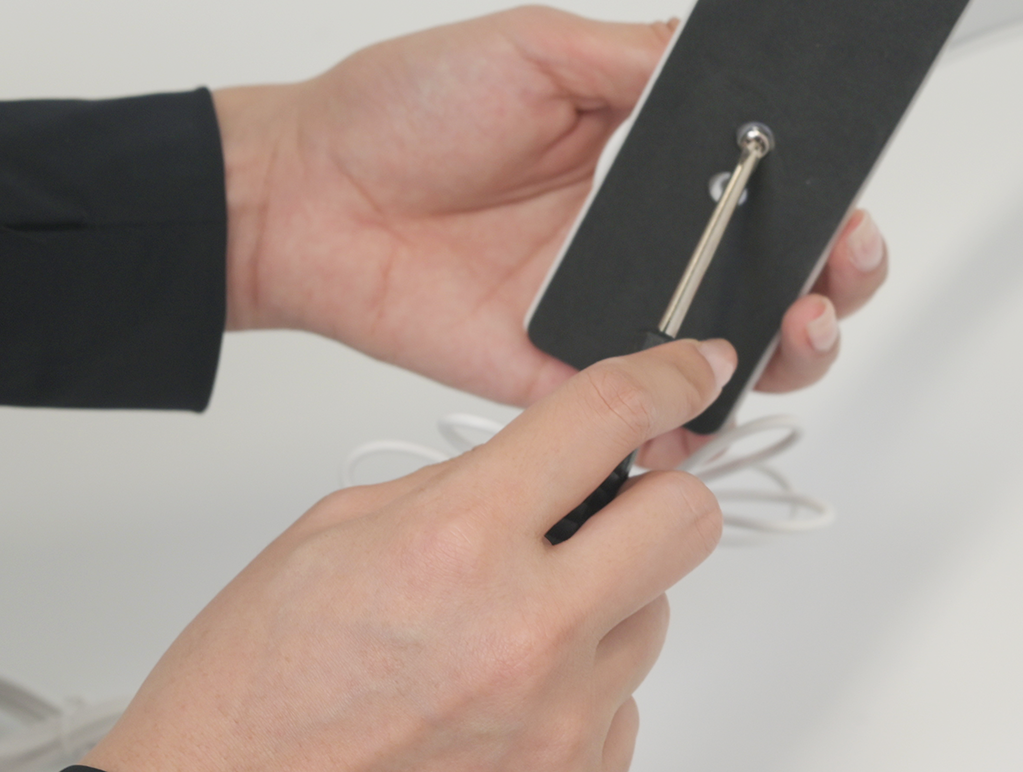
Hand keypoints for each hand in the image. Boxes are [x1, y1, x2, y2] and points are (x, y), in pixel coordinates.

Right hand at [86, 338, 737, 771]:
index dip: (667, 378)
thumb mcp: (345, 529)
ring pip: (656, 616)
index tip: (690, 371)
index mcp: (462, 541)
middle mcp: (528, 635)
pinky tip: (509, 690)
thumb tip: (555, 461)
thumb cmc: (258, 684)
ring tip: (513, 623)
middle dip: (659, 497)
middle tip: (603, 508)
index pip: (609, 420)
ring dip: (609, 601)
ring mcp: (557, 724)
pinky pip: (626, 702)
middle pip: (687, 520)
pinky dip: (585, 684)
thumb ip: (468, 482)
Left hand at [214, 7, 887, 455]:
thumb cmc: (405, 108)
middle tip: (841, 262)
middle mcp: (645, 238)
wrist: (305, 195)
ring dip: (785, 348)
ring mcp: (610, 308)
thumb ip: (639, 57)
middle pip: (775, 271)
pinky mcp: (564, 370)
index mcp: (650, 158)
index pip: (769, 183)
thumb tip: (734, 57)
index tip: (849, 199)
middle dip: (833, 276)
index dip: (824, 197)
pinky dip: (685, 423)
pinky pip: (643, 408)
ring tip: (794, 327)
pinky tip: (699, 410)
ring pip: (730, 347)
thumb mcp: (535, 46)